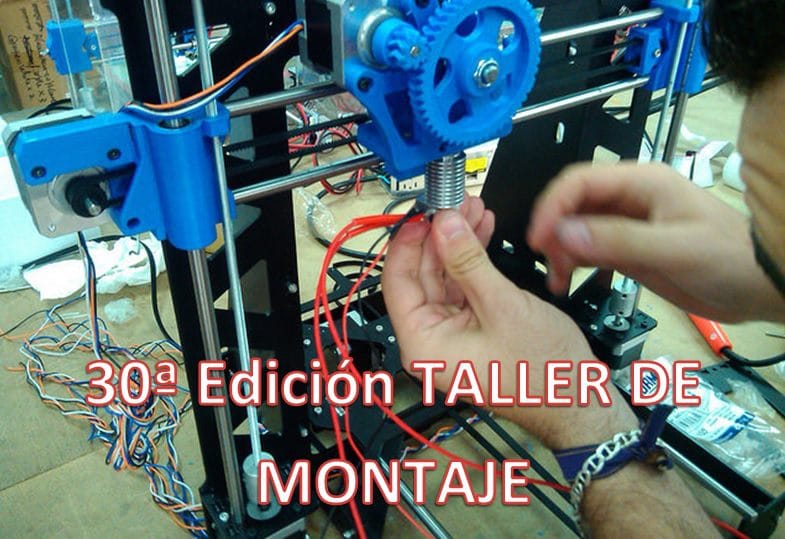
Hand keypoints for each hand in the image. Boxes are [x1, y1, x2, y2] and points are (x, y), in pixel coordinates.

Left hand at [382, 196, 635, 448]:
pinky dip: (471, 261)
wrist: (578, 400)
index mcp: (423, 343)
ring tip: (474, 210)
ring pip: (443, 278)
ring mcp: (451, 335)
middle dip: (440, 236)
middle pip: (421, 276)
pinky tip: (481, 234)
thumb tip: (444, 226)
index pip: (397, 282)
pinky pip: (463, 289)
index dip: (409, 242)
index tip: (425, 212)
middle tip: (457, 203)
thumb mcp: (502, 306)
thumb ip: (468, 262)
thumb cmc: (542, 371)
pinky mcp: (472, 329)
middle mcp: (431, 341)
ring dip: (458, 243)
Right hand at [527, 162, 784, 322]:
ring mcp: (626, 225)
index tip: (539, 238)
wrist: (759, 287)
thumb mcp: (674, 249)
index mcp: (642, 183)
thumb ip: (619, 241)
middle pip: (572, 204)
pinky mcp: (627, 250)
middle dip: (554, 231)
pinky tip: (569, 282)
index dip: (553, 206)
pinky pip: (588, 250)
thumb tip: (565, 233)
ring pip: (575, 229)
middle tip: (548, 262)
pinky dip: (573, 264)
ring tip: (557, 279)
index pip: (579, 182)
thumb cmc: (729, 259)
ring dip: (560, 251)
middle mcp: (629, 199)